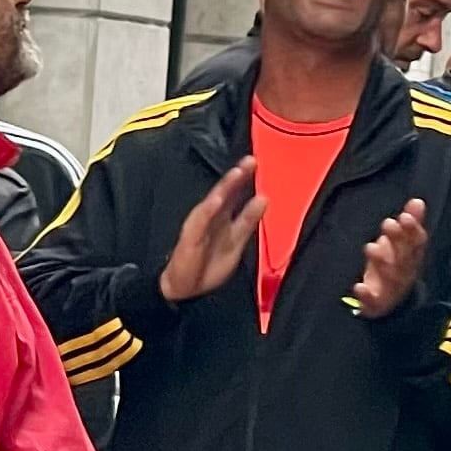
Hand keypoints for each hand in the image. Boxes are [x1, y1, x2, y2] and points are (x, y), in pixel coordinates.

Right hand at [158, 159, 264, 304]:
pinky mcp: (190, 238)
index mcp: (225, 220)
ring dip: (224, 188)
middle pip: (226, 194)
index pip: (237, 197)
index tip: (257, 164)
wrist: (185, 289)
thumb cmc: (209, 266)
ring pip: (213, 203)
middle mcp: (213, 219)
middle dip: (237, 178)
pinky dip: (207, 211)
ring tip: (236, 174)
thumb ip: (248, 222)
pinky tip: (215, 200)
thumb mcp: (236, 243)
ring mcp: (200, 226)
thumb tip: (264, 198)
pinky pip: (199, 222)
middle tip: (251, 161)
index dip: (247, 182)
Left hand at [348, 198, 428, 317]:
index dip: (413, 230)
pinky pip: (372, 300)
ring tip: (372, 247)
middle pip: (403, 257)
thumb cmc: (396, 266)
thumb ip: (411, 223)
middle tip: (389, 224)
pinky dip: (365, 295)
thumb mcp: (403, 245)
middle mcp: (404, 273)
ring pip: (390, 277)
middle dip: (398, 241)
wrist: (391, 305)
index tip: (406, 215)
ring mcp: (390, 289)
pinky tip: (358, 287)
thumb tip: (417, 201)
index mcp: (411, 258)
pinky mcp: (375, 303)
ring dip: (382, 262)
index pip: (417, 243)